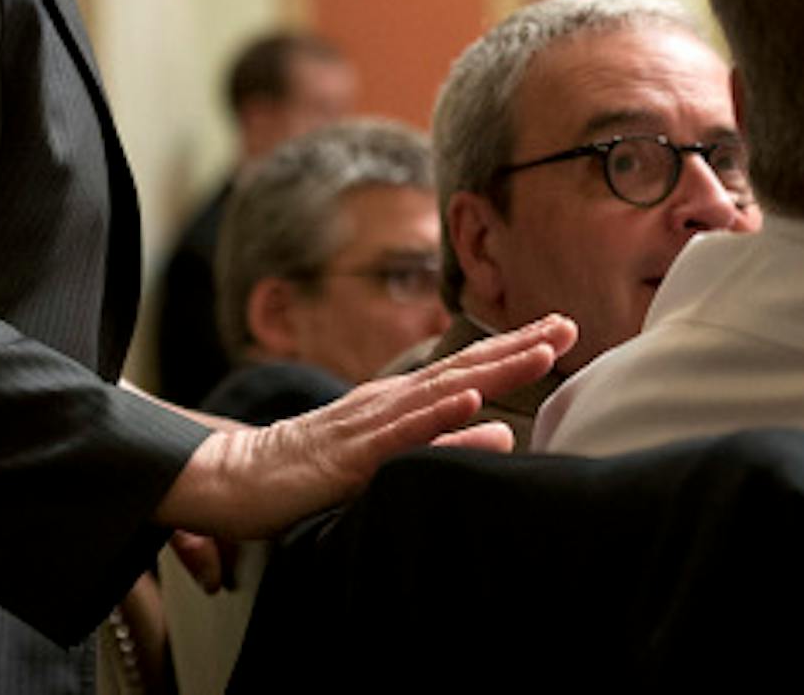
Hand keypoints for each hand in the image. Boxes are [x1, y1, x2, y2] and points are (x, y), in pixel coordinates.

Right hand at [153, 313, 575, 541]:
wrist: (233, 479)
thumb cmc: (308, 470)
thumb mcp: (383, 454)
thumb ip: (438, 442)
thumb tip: (503, 434)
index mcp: (396, 402)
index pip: (465, 368)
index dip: (513, 346)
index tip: (562, 327)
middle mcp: (387, 403)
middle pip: (462, 367)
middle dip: (517, 345)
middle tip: (569, 324)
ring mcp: (368, 426)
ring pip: (440, 392)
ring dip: (492, 369)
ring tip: (540, 351)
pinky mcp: (349, 459)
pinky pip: (399, 438)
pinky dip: (438, 418)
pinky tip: (471, 403)